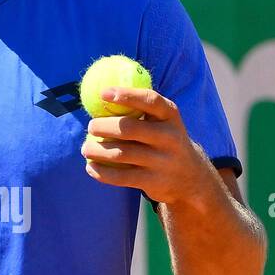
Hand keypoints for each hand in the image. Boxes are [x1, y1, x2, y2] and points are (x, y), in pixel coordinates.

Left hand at [79, 85, 212, 206]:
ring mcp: (162, 161)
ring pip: (120, 154)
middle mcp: (169, 137)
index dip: (126, 95)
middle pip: (128, 129)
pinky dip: (101, 172)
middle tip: (91, 126)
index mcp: (170, 115)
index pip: (149, 100)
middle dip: (103, 126)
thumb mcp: (162, 121)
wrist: (188, 176)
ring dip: (96, 150)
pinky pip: (120, 177)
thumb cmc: (163, 140)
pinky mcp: (153, 181)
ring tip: (85, 148)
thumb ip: (139, 109)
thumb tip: (99, 96)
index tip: (103, 93)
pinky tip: (90, 167)